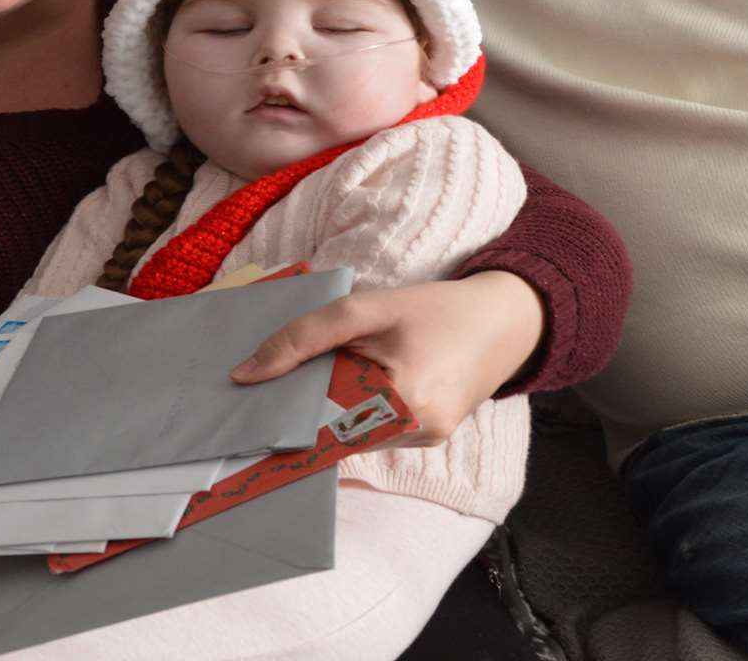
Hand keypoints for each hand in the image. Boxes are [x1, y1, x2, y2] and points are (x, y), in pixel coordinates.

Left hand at [230, 271, 543, 446]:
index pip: (321, 424)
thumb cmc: (435, 309)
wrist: (506, 321)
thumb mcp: (367, 308)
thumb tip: (246, 374)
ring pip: (357, 433)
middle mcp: (416, 430)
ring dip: (331, 412)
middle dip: (302, 415)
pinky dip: (359, 411)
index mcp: (401, 398)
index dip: (281, 422)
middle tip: (262, 401)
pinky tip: (350, 387)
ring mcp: (427, 439)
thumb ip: (305, 336)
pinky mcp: (432, 437)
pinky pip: (379, 430)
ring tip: (305, 386)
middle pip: (336, 431)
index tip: (242, 425)